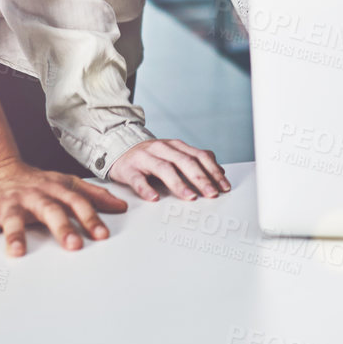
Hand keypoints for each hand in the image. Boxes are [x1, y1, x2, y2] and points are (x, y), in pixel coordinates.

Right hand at [0, 158, 129, 256]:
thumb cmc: (36, 183)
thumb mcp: (66, 183)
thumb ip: (93, 195)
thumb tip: (122, 206)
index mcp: (54, 190)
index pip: (76, 203)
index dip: (90, 218)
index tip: (102, 234)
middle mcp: (34, 195)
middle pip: (50, 210)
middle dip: (63, 227)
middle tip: (74, 245)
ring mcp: (9, 203)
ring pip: (13, 219)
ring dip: (15, 235)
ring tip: (17, 252)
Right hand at [110, 138, 231, 201]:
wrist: (118, 147)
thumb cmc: (151, 155)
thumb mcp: (175, 153)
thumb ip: (196, 160)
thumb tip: (220, 170)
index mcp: (176, 146)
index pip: (199, 156)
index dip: (213, 171)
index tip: (224, 186)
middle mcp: (162, 149)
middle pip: (185, 162)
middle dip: (201, 178)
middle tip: (211, 193)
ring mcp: (145, 158)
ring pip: (164, 169)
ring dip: (179, 184)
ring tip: (190, 196)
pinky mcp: (129, 169)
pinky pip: (138, 179)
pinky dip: (146, 189)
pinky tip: (154, 198)